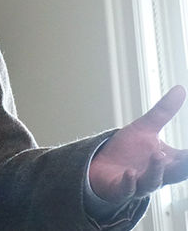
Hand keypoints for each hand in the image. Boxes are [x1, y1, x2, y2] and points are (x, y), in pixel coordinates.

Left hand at [89, 85, 187, 202]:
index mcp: (167, 161)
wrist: (99, 168)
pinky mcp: (120, 189)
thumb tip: (180, 89)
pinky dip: (130, 183)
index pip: (187, 158)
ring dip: (156, 170)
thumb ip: (163, 112)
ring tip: (158, 155)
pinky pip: (127, 189)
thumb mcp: (145, 128)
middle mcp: (157, 174)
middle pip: (177, 173)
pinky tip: (130, 174)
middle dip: (185, 165)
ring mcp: (139, 183)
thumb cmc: (126, 151)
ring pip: (152, 181)